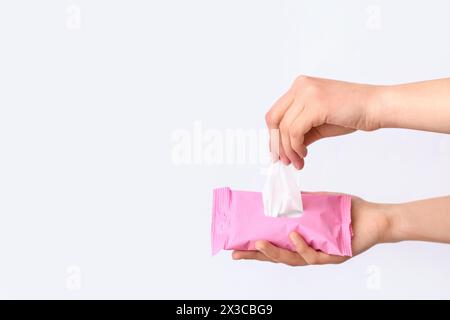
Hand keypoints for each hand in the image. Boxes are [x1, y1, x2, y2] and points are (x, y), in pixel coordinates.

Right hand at [232, 196, 391, 265]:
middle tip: (236, 253)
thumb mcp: (318, 204)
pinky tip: (292, 237)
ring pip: (292, 260)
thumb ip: (299, 203)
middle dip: (256, 256)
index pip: (275, 246)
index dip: (255, 248)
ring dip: (274, 253)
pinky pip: (314, 255)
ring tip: (257, 245)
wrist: (374, 217)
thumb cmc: (346, 211)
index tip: (237, 245)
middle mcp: (308, 251)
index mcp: (302, 241)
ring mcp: (320, 256)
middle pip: (278, 257)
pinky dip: (301, 246)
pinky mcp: (334, 257)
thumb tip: (277, 196)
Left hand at [265, 76, 380, 168]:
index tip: (278, 153)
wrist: (376, 107)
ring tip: (298, 162)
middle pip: (273, 119)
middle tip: (284, 161)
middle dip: (276, 144)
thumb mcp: (318, 123)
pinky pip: (295, 131)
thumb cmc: (351, 113)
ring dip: (289, 150)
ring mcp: (307, 93)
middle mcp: (300, 86)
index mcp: (300, 86)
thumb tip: (283, 149)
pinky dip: (296, 147)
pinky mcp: (316, 104)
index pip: (275, 113)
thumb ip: (299, 131)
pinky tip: (304, 154)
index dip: (273, 135)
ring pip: (284, 128)